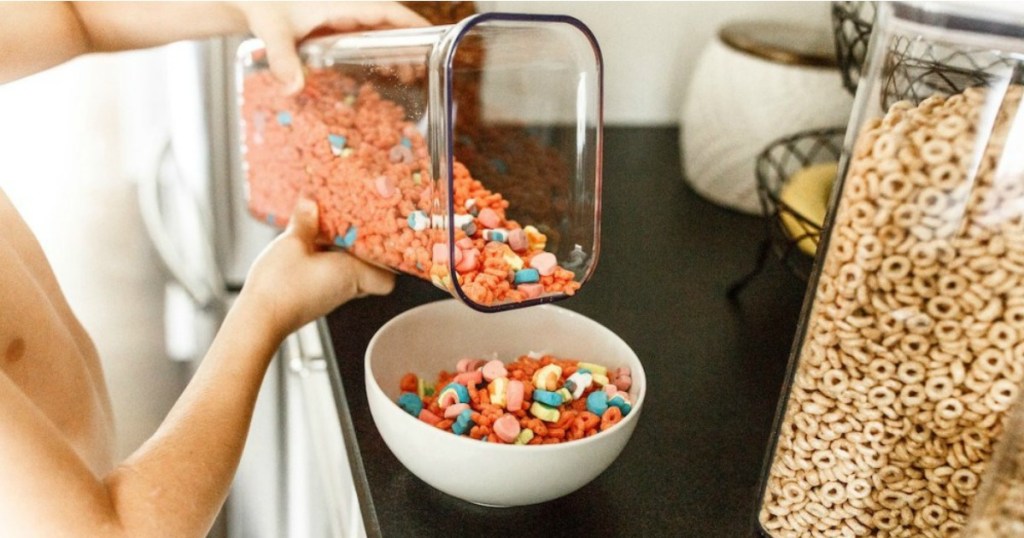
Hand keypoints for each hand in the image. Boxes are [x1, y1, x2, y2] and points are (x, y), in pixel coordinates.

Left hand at [233, 1, 429, 93]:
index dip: (412, 24)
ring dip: (393, 49)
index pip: (387, 11)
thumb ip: (282, 58)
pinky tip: (378, 70)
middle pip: (388, 22)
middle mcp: (346, 7)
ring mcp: (341, 15)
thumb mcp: (271, 30)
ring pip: (377, 29)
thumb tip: (292, 89)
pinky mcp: (333, 24)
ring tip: (404, 76)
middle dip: (409, 43)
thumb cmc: (261, 5)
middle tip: (421, 72)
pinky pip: (363, 35)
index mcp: (342, 3)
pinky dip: (376, 49)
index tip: (434, 37)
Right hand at [240, 196, 394, 339]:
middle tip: (355, 227)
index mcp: (351, 274)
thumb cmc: (280, 286)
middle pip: (368, 272)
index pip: (387, 278)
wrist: (258, 319)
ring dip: (341, 253)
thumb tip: (310, 203)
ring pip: (347, 273)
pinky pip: (329, 276)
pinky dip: (325, 261)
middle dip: (364, 250)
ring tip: (330, 229)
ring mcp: (329, 296)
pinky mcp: (313, 297)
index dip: (389, 261)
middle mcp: (345, 288)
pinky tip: (308, 245)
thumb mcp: (291, 243)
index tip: (383, 238)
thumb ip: (304, 221)